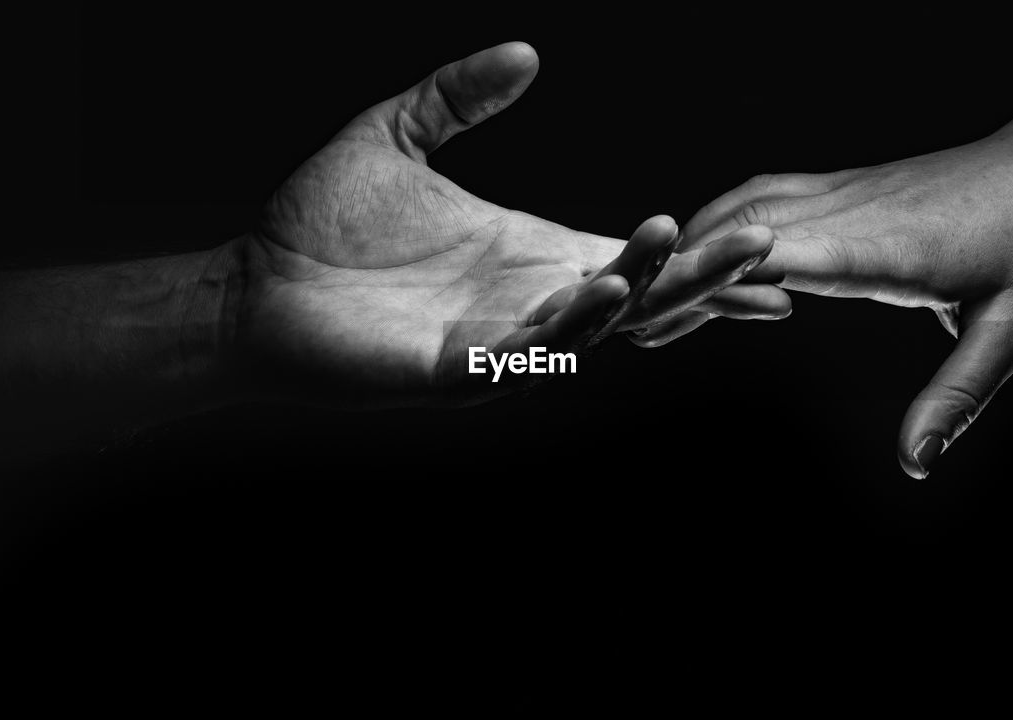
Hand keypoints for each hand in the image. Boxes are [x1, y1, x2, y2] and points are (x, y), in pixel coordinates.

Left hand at [235, 43, 786, 405]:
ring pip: (594, 327)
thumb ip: (460, 94)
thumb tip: (527, 53)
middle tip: (764, 245)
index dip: (697, 253)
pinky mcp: (456, 372)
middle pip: (639, 297)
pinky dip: (570, 328)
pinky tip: (602, 289)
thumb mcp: (395, 135)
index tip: (764, 237)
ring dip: (641, 292)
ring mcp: (499, 341)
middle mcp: (530, 302)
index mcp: (531, 254)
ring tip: (674, 246)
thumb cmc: (320, 222)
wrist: (248, 286)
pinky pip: (528, 356)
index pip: (634, 256)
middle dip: (701, 277)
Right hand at [678, 107, 1012, 476]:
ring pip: (740, 209)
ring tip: (645, 302)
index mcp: (886, 247)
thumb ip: (956, 399)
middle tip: (624, 327)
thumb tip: (914, 467)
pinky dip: (717, 228)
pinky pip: (760, 199)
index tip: (659, 313)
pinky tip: (697, 256)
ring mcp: (841, 190)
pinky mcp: (840, 186)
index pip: (784, 255)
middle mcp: (851, 210)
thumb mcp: (1010, 331)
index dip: (718, 278)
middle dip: (680, 277)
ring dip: (690, 251)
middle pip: (741, 233)